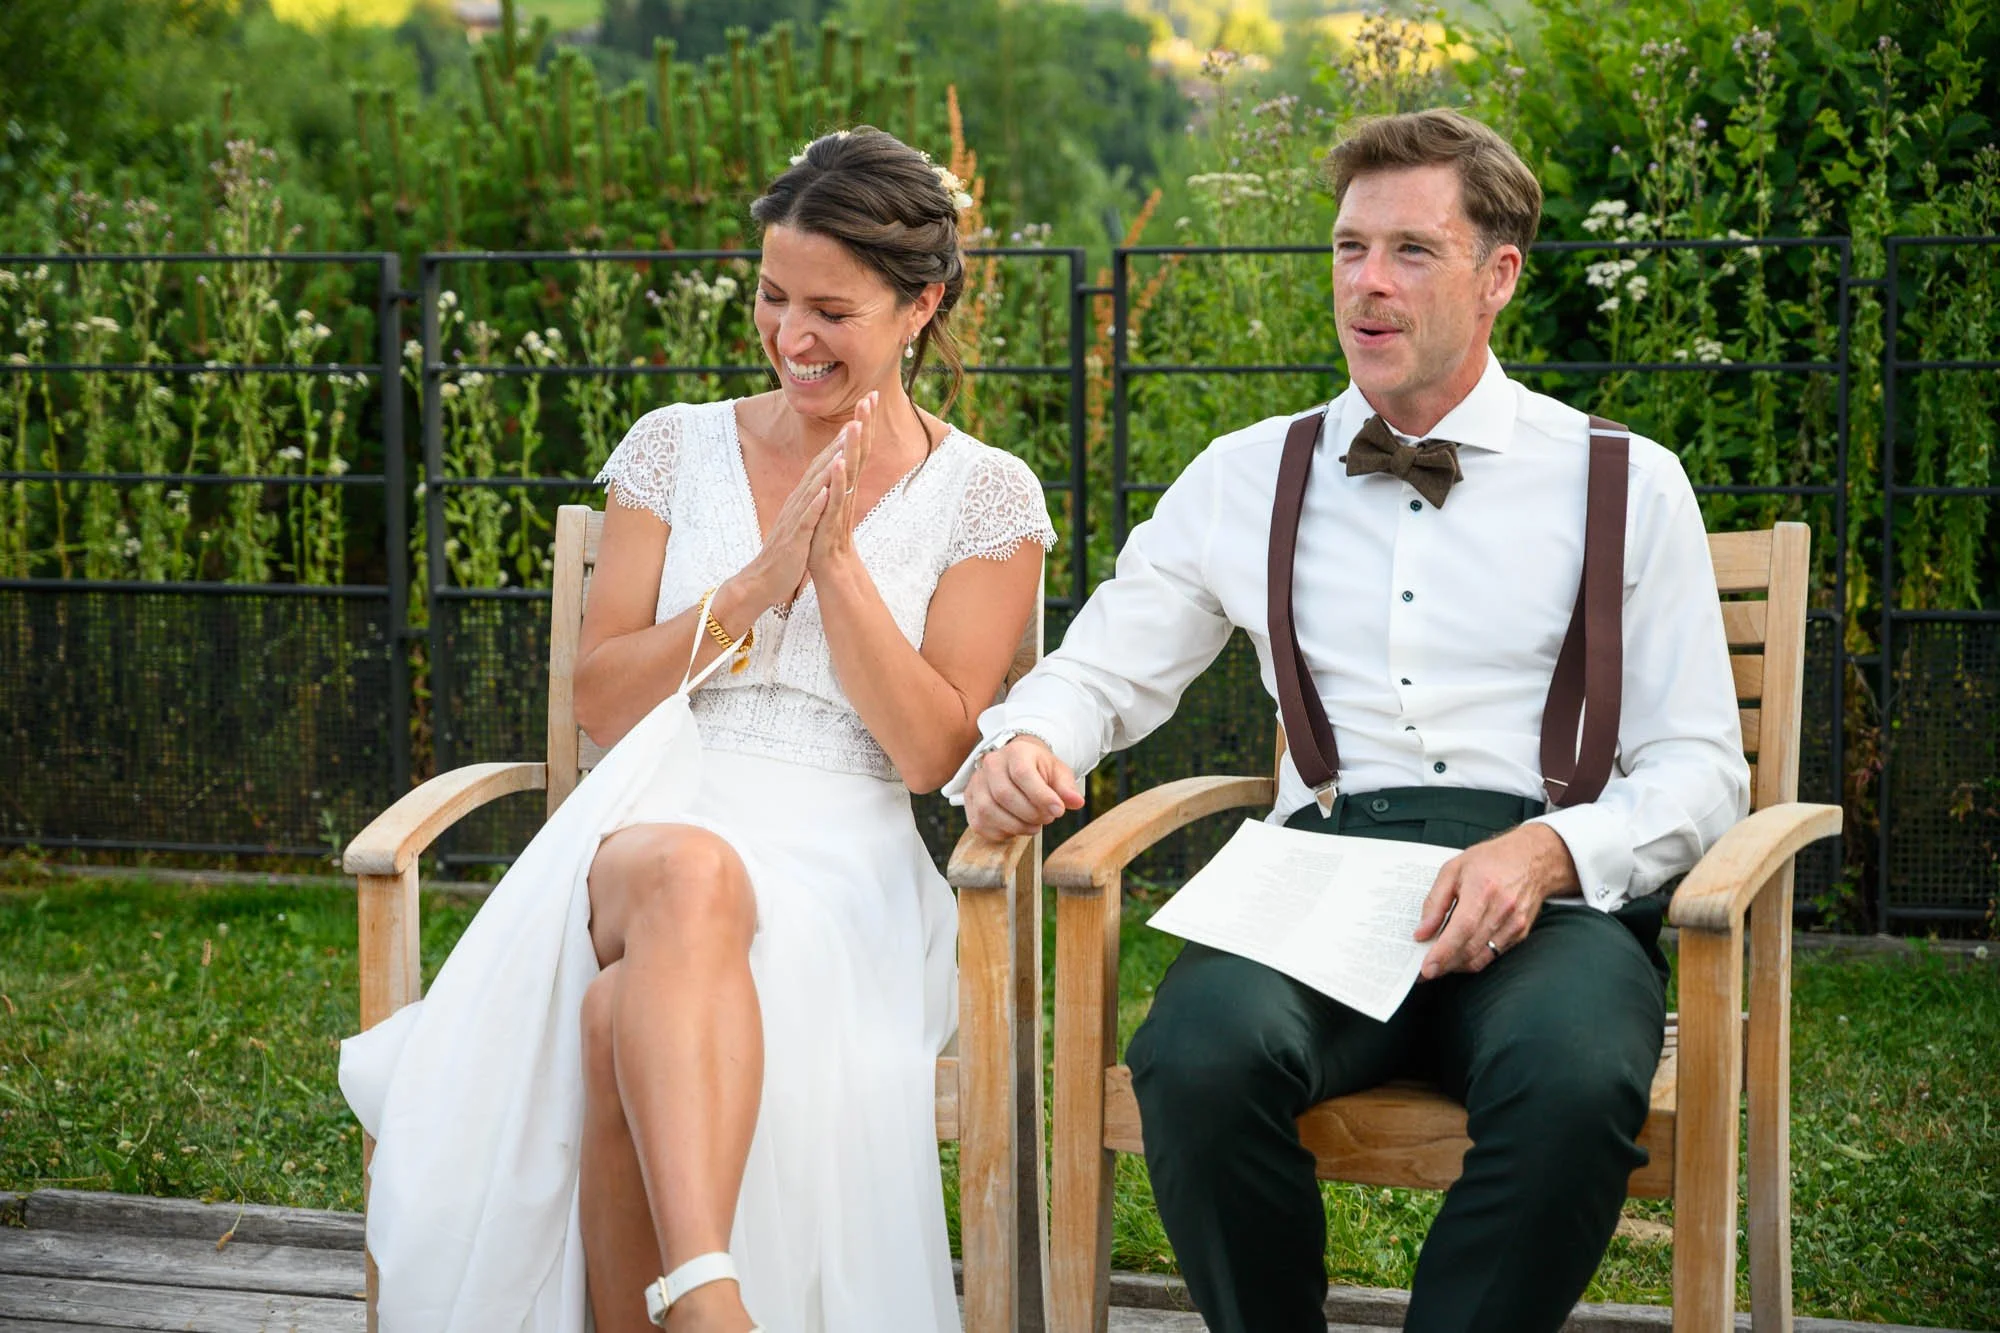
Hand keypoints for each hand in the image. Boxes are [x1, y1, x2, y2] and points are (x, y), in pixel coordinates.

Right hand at [730, 429, 846, 613]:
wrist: (763, 580)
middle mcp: (798, 503)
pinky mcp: (794, 538)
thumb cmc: (786, 551)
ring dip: (829, 469)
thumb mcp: (802, 520)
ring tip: (844, 449)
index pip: (822, 466)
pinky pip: (806, 520)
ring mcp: (795, 519)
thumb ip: (811, 501)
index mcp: (802, 498)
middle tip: (856, 421)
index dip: (839, 445)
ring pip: (813, 489)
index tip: (857, 423)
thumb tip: (824, 483)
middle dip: (838, 446)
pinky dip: (815, 505)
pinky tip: (826, 493)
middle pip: (820, 469)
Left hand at [809, 390, 878, 574]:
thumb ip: (842, 477)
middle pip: (860, 451)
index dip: (865, 421)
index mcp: (847, 481)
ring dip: (854, 446)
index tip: (869, 395)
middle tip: (870, 397)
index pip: (858, 446)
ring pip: (851, 469)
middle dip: (865, 423)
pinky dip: (839, 478)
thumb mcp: (834, 498)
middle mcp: (849, 488)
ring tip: (856, 422)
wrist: (830, 566)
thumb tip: (845, 454)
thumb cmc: (829, 532)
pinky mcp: (833, 519)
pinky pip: (838, 496)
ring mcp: (842, 503)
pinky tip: (839, 461)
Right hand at [965, 736, 1085, 838]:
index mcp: (1015, 752)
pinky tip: (1017, 828)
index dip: (1041, 796)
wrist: (1016, 764)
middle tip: (1047, 819)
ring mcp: (976, 783)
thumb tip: (1076, 803)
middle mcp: (991, 764)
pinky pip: (980, 824)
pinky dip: (1001, 832)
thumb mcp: (1057, 772)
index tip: (1059, 811)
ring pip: (988, 811)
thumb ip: (1066, 787)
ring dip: (1016, 826)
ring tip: (1034, 825)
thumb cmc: (1039, 769)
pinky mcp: (970, 802)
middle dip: (1030, 814)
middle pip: (1004, 795)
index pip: (1023, 774)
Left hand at [1412, 823, 1578, 978]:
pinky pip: (1493, 954)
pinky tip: (1460, 954)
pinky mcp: (1520, 933)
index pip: (1462, 928)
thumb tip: (1422, 933)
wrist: (1533, 858)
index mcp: (1482, 888)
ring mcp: (1515, 923)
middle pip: (1470, 948)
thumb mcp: (1453, 869)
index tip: (1426, 968)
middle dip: (1445, 965)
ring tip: (1440, 963)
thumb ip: (1435, 902)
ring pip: (1482, 958)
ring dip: (1458, 966)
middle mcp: (1502, 908)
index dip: (1443, 952)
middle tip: (1426, 970)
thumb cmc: (1491, 859)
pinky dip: (1474, 959)